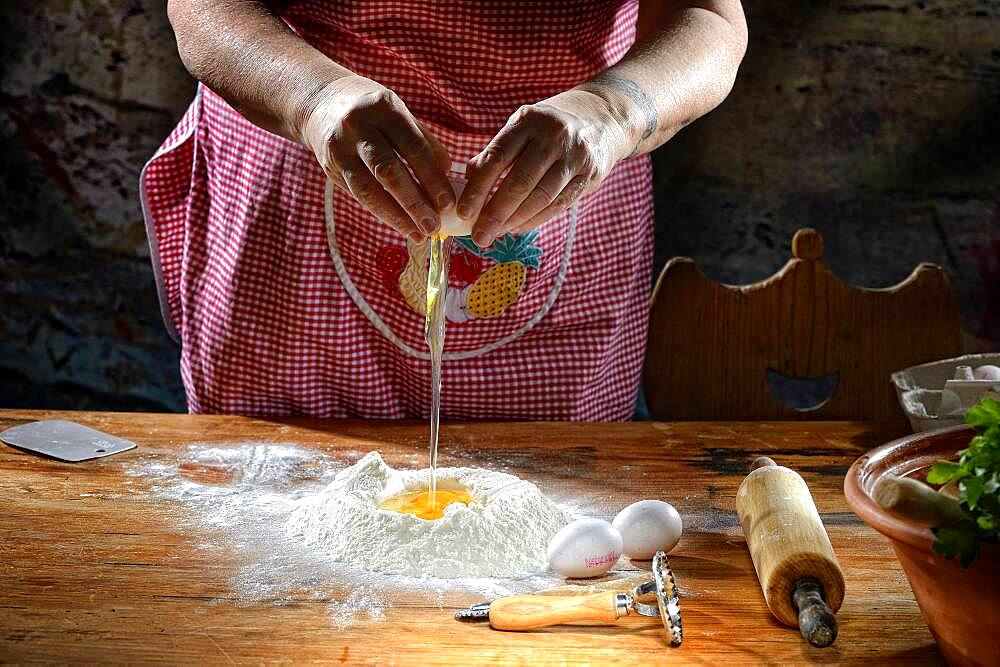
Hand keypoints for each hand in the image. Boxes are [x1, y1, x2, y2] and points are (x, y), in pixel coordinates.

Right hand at [299, 75, 453, 242]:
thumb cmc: (373, 112)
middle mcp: (358, 126)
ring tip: (418, 233)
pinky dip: (382, 212)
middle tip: (434, 226)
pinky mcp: (330, 168)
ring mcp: (340, 148)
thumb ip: (424, 141)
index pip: (413, 147)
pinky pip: (358, 195)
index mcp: (384, 108)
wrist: (322, 103)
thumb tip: (447, 174)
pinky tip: (400, 225)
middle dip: (414, 203)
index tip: (448, 203)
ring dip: (396, 216)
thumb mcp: (399, 114)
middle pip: (389, 170)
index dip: (432, 178)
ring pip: (368, 189)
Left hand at [457, 90, 630, 246]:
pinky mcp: (590, 174)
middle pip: (520, 182)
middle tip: (480, 236)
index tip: (463, 212)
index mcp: (528, 121)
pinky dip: (535, 220)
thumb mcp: (522, 126)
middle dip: (495, 213)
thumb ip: (497, 151)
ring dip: (515, 221)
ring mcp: (575, 156)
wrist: (603, 118)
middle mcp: (553, 136)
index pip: (497, 158)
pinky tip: (518, 228)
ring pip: (541, 197)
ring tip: (497, 234)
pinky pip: (559, 204)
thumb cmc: (550, 127)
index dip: (478, 188)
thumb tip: (468, 180)